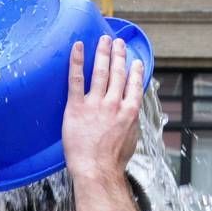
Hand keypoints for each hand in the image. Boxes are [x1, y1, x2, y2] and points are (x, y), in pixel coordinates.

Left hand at [62, 36, 143, 183]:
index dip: (135, 70)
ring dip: (103, 53)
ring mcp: (95, 104)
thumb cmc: (113, 162)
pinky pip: (76, 79)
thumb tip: (132, 116)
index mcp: (129, 112)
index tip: (135, 61)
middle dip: (119, 55)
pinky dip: (77, 61)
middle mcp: (114, 103)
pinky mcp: (77, 107)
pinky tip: (78, 47)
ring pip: (100, 71)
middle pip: (118, 73)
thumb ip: (131, 124)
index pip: (134, 85)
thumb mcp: (131, 141)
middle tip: (118, 42)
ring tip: (104, 40)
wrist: (96, 170)